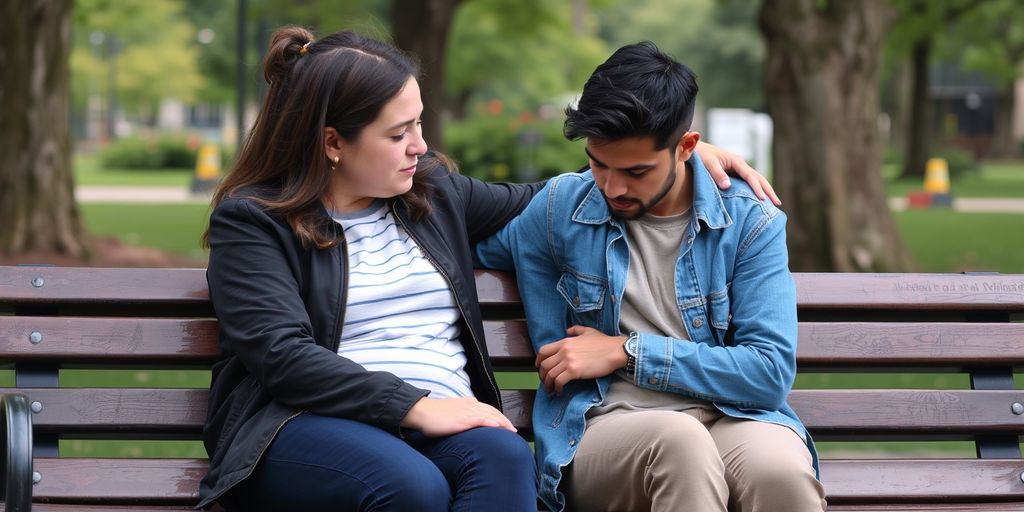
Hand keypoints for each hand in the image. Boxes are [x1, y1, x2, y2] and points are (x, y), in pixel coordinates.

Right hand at [401, 396, 516, 435]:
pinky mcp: (462, 419)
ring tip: (511, 430)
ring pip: (489, 415)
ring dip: (502, 422)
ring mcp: (466, 412)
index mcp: (468, 402)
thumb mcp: (451, 411)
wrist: (421, 412)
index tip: (507, 424)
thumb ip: (461, 413)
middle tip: (514, 430)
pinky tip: (499, 427)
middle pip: (492, 411)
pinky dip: (491, 422)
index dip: (499, 416)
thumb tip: (468, 421)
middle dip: (504, 420)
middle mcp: (470, 405)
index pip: (488, 409)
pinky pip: (480, 420)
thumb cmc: (433, 414)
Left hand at [536, 325, 627, 393]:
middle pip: (544, 364)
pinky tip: (560, 391)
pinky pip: (559, 381)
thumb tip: (568, 330)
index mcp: (565, 342)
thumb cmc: (604, 342)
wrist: (615, 350)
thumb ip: (575, 330)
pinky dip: (557, 388)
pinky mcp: (575, 371)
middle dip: (542, 375)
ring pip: (549, 374)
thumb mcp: (588, 331)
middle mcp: (564, 351)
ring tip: (551, 389)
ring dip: (548, 384)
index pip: (543, 351)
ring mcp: (568, 361)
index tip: (539, 367)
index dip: (538, 360)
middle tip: (545, 381)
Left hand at [695, 141, 780, 205]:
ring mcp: (739, 169)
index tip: (763, 199)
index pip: (750, 176)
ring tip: (774, 204)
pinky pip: (748, 183)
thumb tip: (727, 186)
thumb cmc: (701, 156)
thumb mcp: (708, 164)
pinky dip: (756, 190)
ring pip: (756, 180)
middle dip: (768, 190)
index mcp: (736, 161)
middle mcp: (740, 164)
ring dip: (765, 190)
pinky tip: (759, 200)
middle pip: (759, 178)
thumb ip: (717, 174)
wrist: (695, 149)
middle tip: (777, 203)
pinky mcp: (735, 174)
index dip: (757, 188)